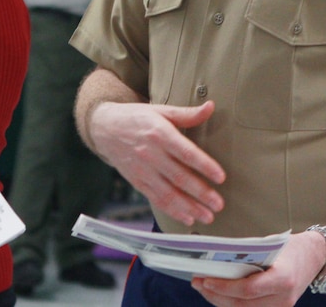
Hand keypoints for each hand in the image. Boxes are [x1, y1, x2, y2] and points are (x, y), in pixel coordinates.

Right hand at [89, 100, 224, 225]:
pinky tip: (188, 218)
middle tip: (219, 204)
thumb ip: (186, 114)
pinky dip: (172, 211)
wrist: (104, 127)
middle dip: (201, 193)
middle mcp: (151, 154)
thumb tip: (211, 107)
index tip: (221, 177)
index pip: (186, 153)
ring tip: (208, 217)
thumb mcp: (160, 110)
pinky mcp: (137, 181)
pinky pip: (156, 199)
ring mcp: (143, 170)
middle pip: (179, 177)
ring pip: (169, 193)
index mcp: (160, 133)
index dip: (204, 166)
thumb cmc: (136, 117)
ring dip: (189, 207)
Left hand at [190, 230, 325, 305]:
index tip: (204, 279)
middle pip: (243, 304)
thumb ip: (246, 255)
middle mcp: (284, 298)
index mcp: (283, 278)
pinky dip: (233, 304)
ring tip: (204, 288)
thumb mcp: (268, 245)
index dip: (223, 287)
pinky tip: (219, 294)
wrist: (314, 256)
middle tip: (197, 282)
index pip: (248, 290)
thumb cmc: (289, 247)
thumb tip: (214, 260)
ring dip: (221, 301)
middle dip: (216, 295)